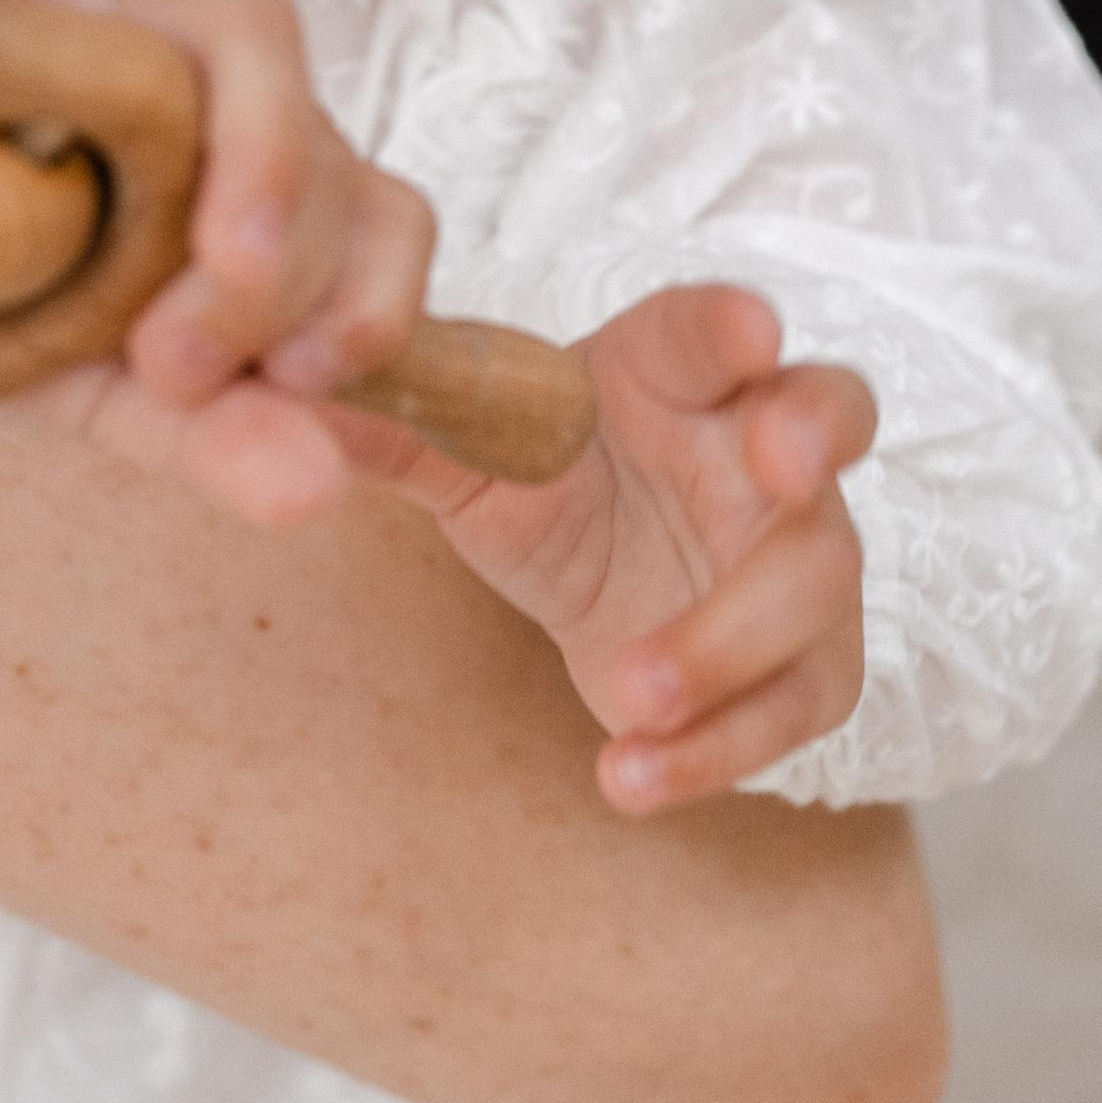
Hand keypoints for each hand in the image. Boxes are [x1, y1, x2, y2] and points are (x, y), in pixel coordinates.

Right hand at [0, 0, 432, 530]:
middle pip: (321, 130)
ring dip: (253, 150)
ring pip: (247, 30)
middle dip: (294, 260)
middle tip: (190, 361)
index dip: (377, 290)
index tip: (315, 379)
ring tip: (191, 271)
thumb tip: (322, 490)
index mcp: (243, 186)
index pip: (377, 204)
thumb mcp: (96, 396)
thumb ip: (213, 438)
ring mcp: (105, 4)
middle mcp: (200, 85)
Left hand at [333, 285, 873, 815]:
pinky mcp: (805, 660)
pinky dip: (715, 750)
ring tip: (633, 693)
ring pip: (812, 581)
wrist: (599, 574)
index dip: (732, 325)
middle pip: (828, 415)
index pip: (709, 326)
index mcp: (672, 367)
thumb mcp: (469, 453)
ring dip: (728, 639)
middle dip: (815, 431)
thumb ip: (396, 428)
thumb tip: (273, 395)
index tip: (746, 329)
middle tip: (784, 464)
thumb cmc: (546, 473)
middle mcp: (756, 443)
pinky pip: (790, 707)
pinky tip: (628, 776)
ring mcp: (801, 551)